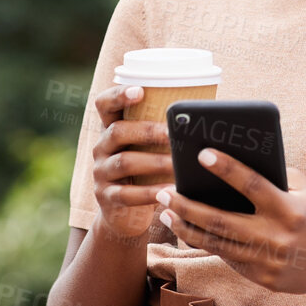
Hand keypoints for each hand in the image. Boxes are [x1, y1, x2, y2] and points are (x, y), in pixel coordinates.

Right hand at [87, 83, 171, 240]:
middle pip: (118, 131)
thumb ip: (164, 133)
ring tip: (178, 164)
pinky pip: (127, 194)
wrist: (124, 215)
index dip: (119, 94)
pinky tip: (170, 191)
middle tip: (174, 134)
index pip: (104, 104)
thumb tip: (204, 118)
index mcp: (111, 128)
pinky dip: (150, 192)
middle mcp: (101, 147)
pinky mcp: (106, 197)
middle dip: (148, 131)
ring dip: (154, 162)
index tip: (140, 90)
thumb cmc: (147, 173)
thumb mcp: (149, 150)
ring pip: (125, 162)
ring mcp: (101, 172)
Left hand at [154, 151, 305, 296]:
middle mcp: (276, 238)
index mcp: (289, 209)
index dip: (226, 168)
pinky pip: (228, 259)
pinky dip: (206, 243)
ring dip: (186, 227)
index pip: (252, 185)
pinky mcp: (263, 279)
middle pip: (220, 221)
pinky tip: (189, 229)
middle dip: (185, 205)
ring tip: (166, 212)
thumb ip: (273, 175)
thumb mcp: (304, 188)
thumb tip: (232, 159)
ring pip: (216, 244)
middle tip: (162, 192)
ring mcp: (268, 262)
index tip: (201, 153)